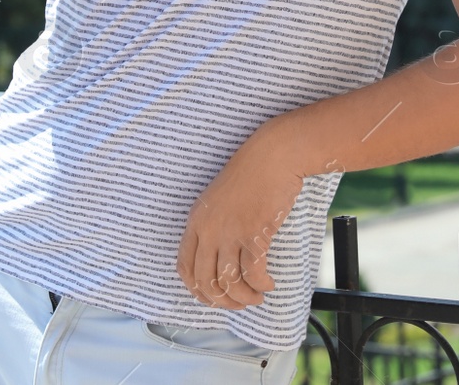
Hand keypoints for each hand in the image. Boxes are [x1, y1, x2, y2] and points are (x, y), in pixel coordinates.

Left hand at [176, 128, 304, 309]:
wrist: (273, 156)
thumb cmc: (251, 175)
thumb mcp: (219, 200)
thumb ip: (214, 227)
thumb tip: (219, 261)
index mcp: (196, 221)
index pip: (185, 268)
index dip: (197, 291)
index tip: (213, 298)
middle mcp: (209, 229)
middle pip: (205, 281)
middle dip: (222, 301)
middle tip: (239, 304)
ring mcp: (230, 232)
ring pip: (229, 283)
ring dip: (244, 297)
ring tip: (257, 296)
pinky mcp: (254, 233)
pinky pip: (253, 274)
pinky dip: (261, 285)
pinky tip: (269, 284)